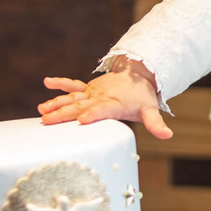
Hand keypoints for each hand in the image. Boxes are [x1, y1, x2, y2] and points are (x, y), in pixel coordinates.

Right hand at [38, 56, 172, 138]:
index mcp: (115, 104)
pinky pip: (72, 85)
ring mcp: (92, 92)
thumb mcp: (150, 110)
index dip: (94, 114)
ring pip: (72, 98)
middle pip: (81, 106)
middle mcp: (100, 97)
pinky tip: (46, 82)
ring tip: (42, 111)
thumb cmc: (142, 97)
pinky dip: (60, 84)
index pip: (103, 109)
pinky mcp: (87, 88)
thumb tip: (168, 135)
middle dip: (64, 113)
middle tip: (48, 121)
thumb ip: (156, 123)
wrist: (138, 75)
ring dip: (57, 103)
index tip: (82, 119)